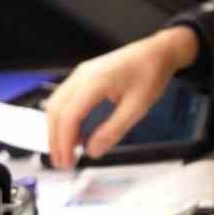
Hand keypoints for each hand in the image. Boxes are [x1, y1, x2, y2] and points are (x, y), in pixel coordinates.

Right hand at [45, 26, 198, 167]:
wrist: (158, 51)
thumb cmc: (151, 73)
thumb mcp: (137, 107)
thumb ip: (113, 130)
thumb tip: (93, 151)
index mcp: (95, 81)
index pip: (69, 116)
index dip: (64, 143)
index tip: (68, 162)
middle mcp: (82, 75)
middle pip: (56, 111)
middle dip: (55, 140)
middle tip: (63, 163)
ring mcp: (81, 73)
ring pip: (56, 104)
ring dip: (56, 129)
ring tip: (66, 151)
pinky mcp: (84, 75)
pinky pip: (65, 98)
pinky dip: (64, 118)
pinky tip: (74, 133)